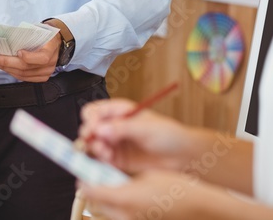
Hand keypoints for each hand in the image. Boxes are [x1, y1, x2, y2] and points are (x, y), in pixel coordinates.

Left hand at [0, 33, 60, 81]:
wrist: (55, 42)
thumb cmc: (45, 34)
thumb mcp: (39, 30)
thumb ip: (27, 35)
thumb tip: (6, 38)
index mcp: (52, 48)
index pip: (42, 58)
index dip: (29, 57)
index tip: (18, 52)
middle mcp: (50, 63)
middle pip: (28, 67)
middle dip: (8, 63)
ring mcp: (46, 72)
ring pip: (24, 74)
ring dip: (7, 69)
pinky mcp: (41, 77)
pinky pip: (25, 78)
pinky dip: (13, 72)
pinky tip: (5, 67)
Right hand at [80, 99, 194, 172]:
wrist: (182, 157)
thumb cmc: (170, 135)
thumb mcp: (146, 128)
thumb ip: (122, 128)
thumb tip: (100, 129)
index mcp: (120, 111)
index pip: (96, 111)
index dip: (91, 119)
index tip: (92, 128)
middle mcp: (114, 126)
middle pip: (90, 128)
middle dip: (90, 136)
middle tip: (96, 143)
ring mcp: (115, 143)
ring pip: (93, 145)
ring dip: (94, 149)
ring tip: (106, 153)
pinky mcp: (118, 160)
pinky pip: (101, 160)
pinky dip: (100, 161)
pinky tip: (109, 161)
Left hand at [80, 170, 222, 219]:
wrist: (198, 208)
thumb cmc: (177, 189)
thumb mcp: (147, 175)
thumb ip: (122, 176)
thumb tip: (106, 172)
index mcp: (125, 198)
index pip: (91, 190)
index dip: (84, 179)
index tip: (81, 172)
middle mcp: (126, 215)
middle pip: (97, 203)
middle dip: (96, 189)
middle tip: (99, 176)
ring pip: (109, 211)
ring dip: (108, 199)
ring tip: (118, 186)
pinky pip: (122, 217)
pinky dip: (121, 208)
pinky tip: (131, 198)